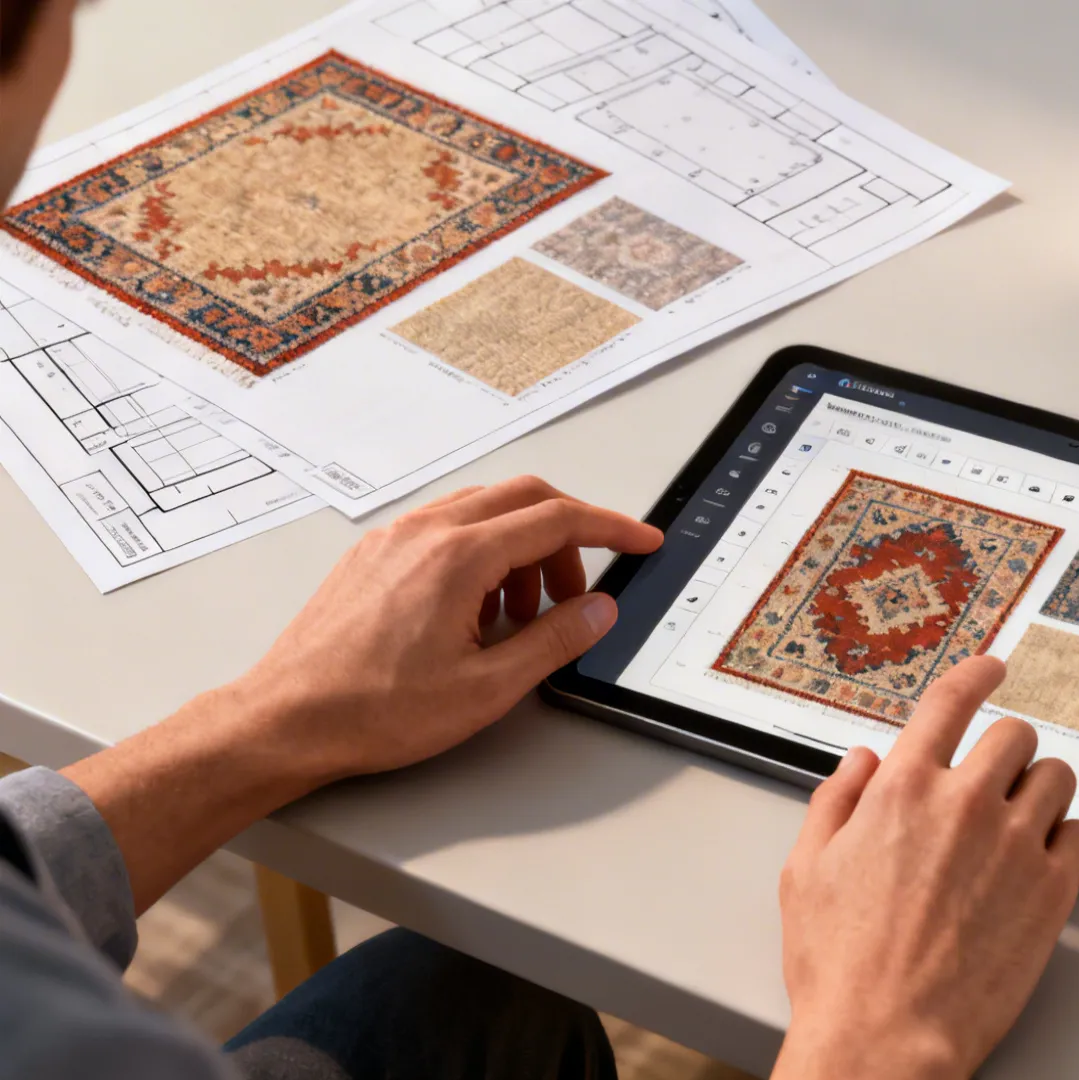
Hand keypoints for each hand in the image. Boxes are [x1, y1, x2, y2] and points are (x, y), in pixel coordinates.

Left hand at [65, 476, 659, 912]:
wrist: (284, 720)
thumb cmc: (372, 710)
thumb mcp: (486, 690)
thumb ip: (553, 642)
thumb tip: (598, 611)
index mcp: (458, 557)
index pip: (557, 518)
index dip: (611, 528)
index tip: (642, 540)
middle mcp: (425, 531)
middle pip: (524, 499)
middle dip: (568, 537)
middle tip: (579, 591)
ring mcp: (394, 538)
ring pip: (484, 510)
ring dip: (522, 548)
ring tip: (522, 615)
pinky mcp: (373, 554)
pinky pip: (446, 527)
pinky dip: (482, 552)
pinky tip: (477, 610)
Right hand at [771, 657, 1078, 1079]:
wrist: (885, 1037)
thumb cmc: (841, 969)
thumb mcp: (805, 873)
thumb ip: (834, 803)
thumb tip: (860, 764)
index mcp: (901, 792)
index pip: (951, 702)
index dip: (977, 674)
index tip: (992, 668)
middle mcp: (963, 806)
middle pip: (1014, 735)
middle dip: (1006, 749)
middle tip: (996, 777)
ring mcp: (1013, 846)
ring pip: (1056, 777)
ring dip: (1040, 789)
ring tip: (1020, 819)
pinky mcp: (1050, 891)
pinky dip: (1066, 838)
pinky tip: (1041, 859)